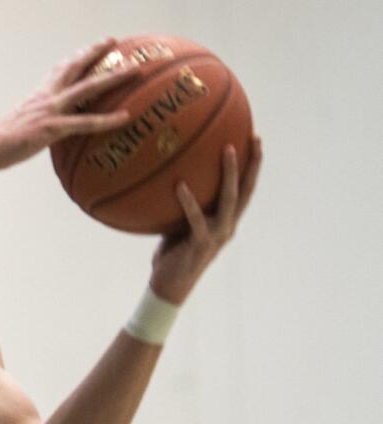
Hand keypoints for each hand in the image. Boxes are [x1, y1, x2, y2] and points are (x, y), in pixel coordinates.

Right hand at [0, 38, 138, 171]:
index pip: (61, 69)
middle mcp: (46, 96)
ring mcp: (50, 110)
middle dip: (95, 52)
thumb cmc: (1, 142)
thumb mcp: (23, 124)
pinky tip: (126, 116)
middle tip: (114, 40)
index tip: (92, 46)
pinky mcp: (52, 127)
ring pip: (88, 88)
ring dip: (113, 77)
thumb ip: (40, 120)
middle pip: (76, 67)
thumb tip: (51, 127)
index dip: (78, 56)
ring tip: (135, 70)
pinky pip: (86, 122)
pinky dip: (108, 119)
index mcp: (39, 95)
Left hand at [149, 136, 263, 303]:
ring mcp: (217, 235)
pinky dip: (188, 201)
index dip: (252, 167)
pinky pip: (195, 218)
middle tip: (254, 138)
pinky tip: (179, 184)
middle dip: (253, 164)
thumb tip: (167, 174)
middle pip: (247, 190)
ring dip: (230, 174)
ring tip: (227, 150)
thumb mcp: (177, 224)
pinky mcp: (201, 244)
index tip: (255, 140)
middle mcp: (227, 226)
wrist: (169, 285)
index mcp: (225, 220)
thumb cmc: (171, 253)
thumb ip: (180, 204)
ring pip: (229, 199)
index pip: (244, 190)